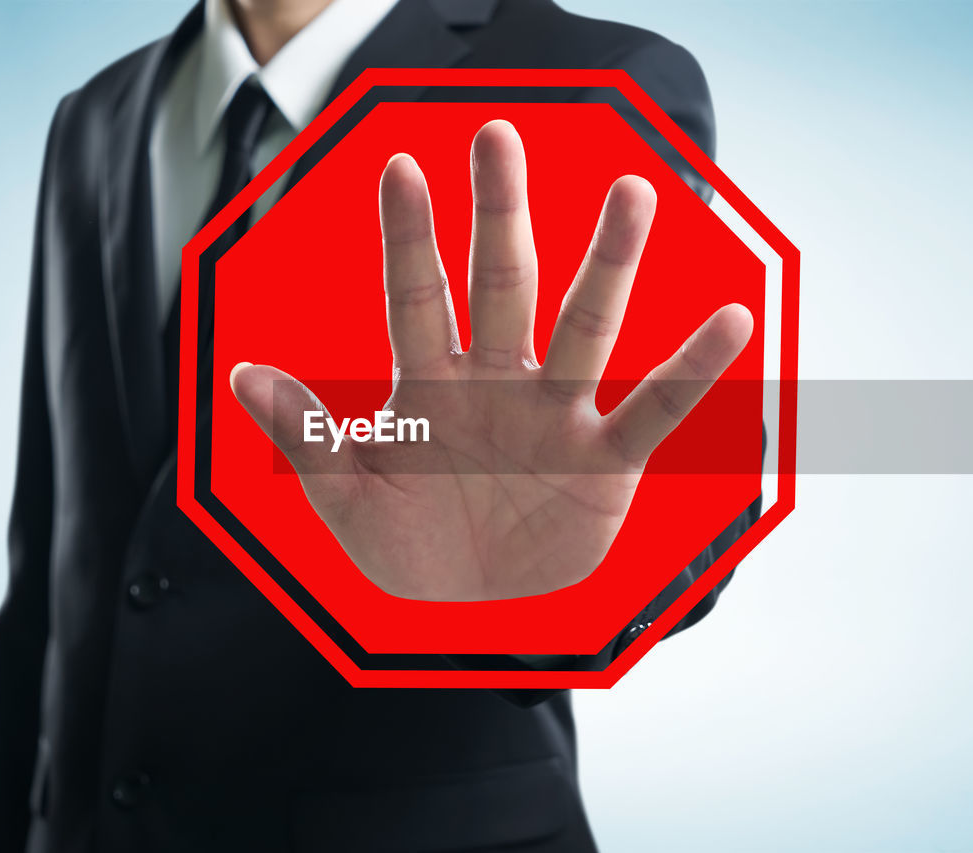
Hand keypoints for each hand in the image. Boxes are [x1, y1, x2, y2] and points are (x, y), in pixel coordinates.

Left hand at [230, 120, 751, 601]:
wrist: (473, 611)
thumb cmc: (409, 547)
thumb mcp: (348, 502)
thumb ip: (307, 440)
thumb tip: (242, 372)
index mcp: (429, 387)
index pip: (415, 299)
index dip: (409, 239)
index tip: (401, 168)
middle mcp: (496, 382)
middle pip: (500, 286)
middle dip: (498, 215)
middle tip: (498, 135)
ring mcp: (554, 415)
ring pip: (582, 327)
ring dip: (607, 265)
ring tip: (634, 193)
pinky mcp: (606, 460)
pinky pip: (652, 409)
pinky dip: (690, 371)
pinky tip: (731, 320)